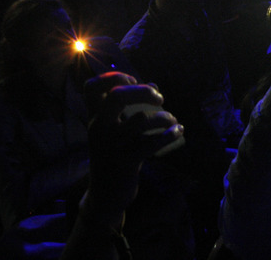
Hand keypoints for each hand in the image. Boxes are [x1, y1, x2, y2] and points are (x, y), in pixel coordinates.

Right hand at [82, 72, 182, 226]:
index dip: (114, 76)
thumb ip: (128, 108)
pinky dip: (171, 133)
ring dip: (164, 117)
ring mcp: (113, 145)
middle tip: (159, 98)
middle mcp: (100, 128)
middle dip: (143, 91)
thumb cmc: (114, 154)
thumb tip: (153, 86)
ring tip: (172, 120)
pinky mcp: (127, 161)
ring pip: (142, 119)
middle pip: (118, 96)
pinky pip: (154, 142)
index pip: (91, 86)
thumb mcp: (114, 130)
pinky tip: (178, 131)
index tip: (133, 81)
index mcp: (94, 117)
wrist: (105, 194)